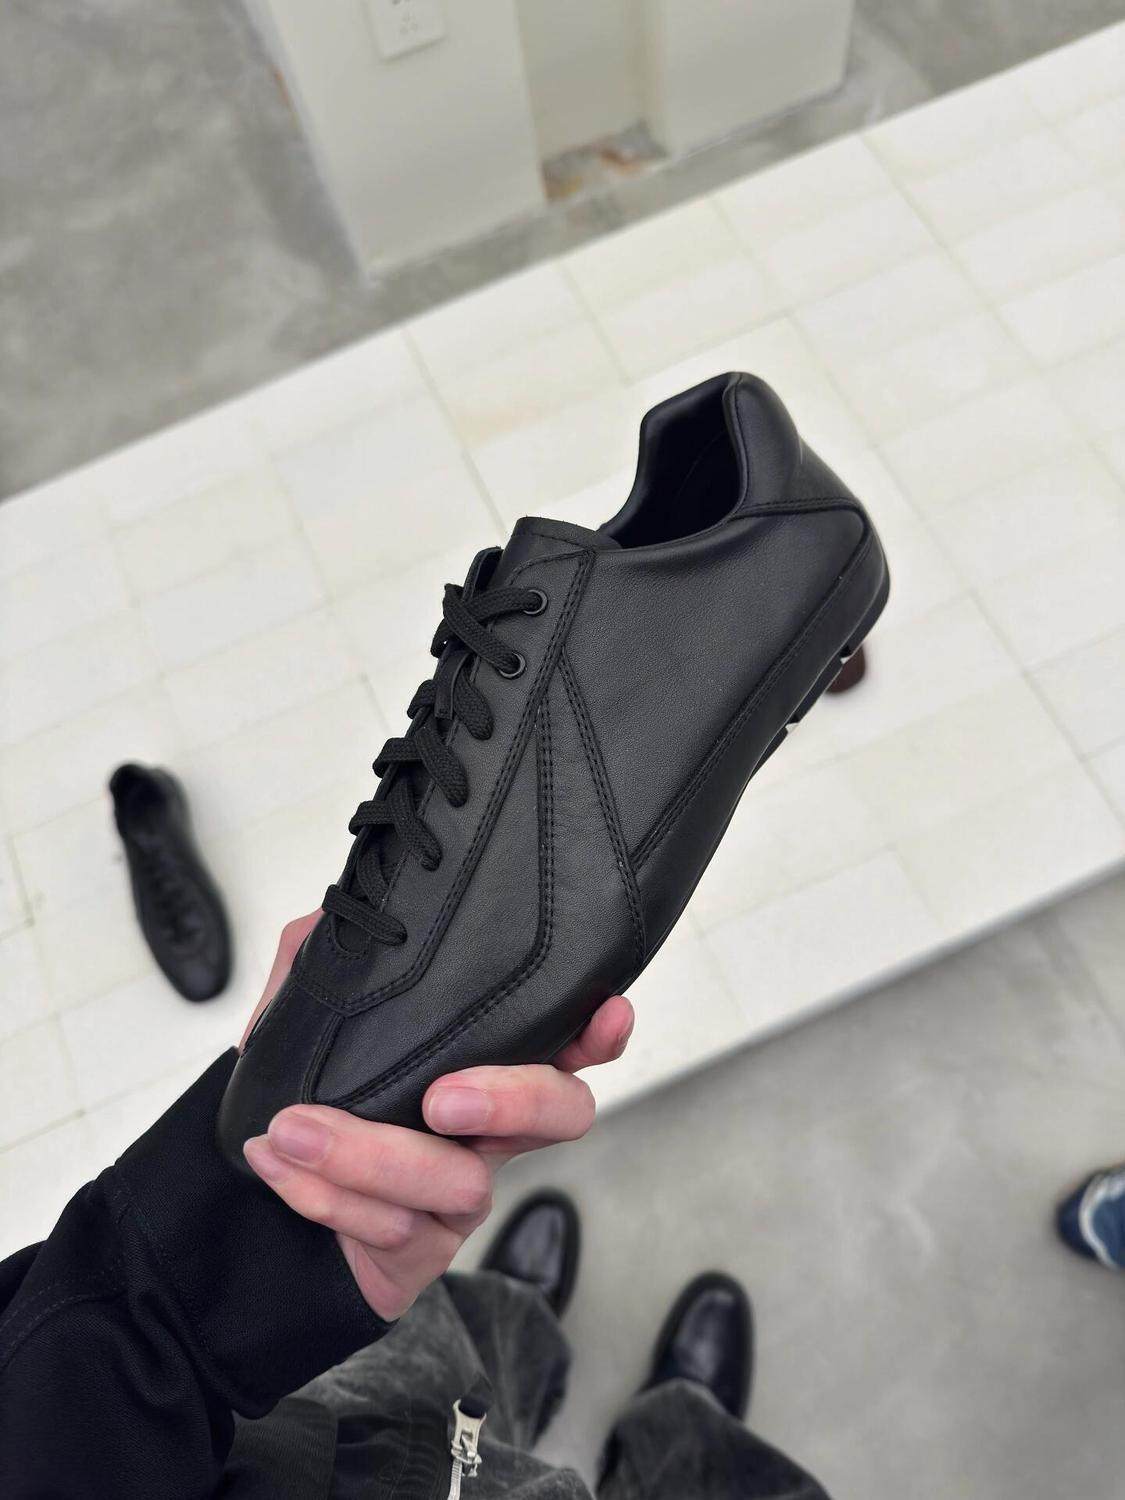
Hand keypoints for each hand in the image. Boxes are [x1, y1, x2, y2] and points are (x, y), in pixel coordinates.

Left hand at [240, 912, 633, 1320]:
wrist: (246, 1202)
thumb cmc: (302, 1100)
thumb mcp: (301, 1016)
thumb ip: (322, 957)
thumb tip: (345, 913)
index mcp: (480, 1064)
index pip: (567, 1044)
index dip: (596, 1033)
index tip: (605, 1010)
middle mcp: (489, 1130)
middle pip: (562, 1114)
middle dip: (514, 1098)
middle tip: (441, 1098)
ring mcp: (460, 1193)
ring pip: (464, 1185)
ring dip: (369, 1154)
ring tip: (294, 1128)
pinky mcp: (421, 1251)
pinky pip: (398, 1231)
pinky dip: (329, 1196)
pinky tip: (279, 1166)